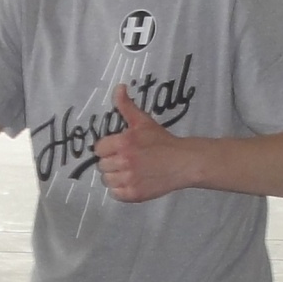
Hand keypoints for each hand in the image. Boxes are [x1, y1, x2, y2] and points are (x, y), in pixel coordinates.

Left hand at [96, 86, 196, 202]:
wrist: (183, 162)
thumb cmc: (162, 141)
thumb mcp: (143, 121)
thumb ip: (126, 106)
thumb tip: (118, 88)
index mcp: (124, 143)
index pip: (99, 149)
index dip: (107, 148)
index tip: (117, 149)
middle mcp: (124, 162)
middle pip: (102, 165)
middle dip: (111, 162)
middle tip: (125, 160)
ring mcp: (129, 180)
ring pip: (107, 180)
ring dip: (114, 176)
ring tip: (128, 171)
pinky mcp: (135, 194)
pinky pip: (116, 194)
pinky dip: (120, 190)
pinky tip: (130, 182)